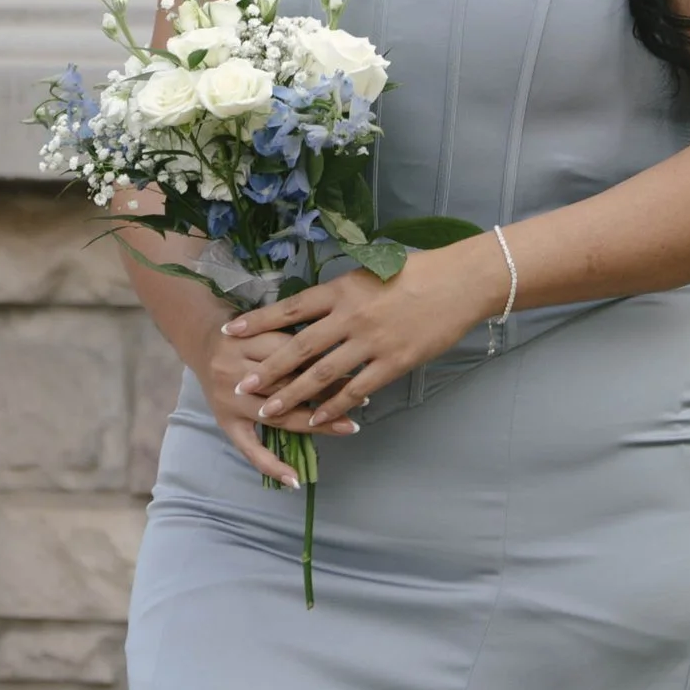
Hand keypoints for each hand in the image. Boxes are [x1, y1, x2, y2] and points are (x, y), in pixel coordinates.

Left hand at [219, 237, 506, 438]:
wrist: (458, 283)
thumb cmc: (417, 271)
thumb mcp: (370, 271)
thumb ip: (341, 293)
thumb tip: (315, 306)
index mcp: (341, 291)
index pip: (290, 309)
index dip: (258, 321)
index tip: (231, 331)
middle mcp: (349, 317)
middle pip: (298, 347)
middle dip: (266, 369)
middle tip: (241, 384)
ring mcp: (370, 343)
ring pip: (321, 374)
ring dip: (291, 394)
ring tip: (268, 409)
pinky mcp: (392, 363)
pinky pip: (355, 389)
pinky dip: (333, 406)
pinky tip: (316, 418)